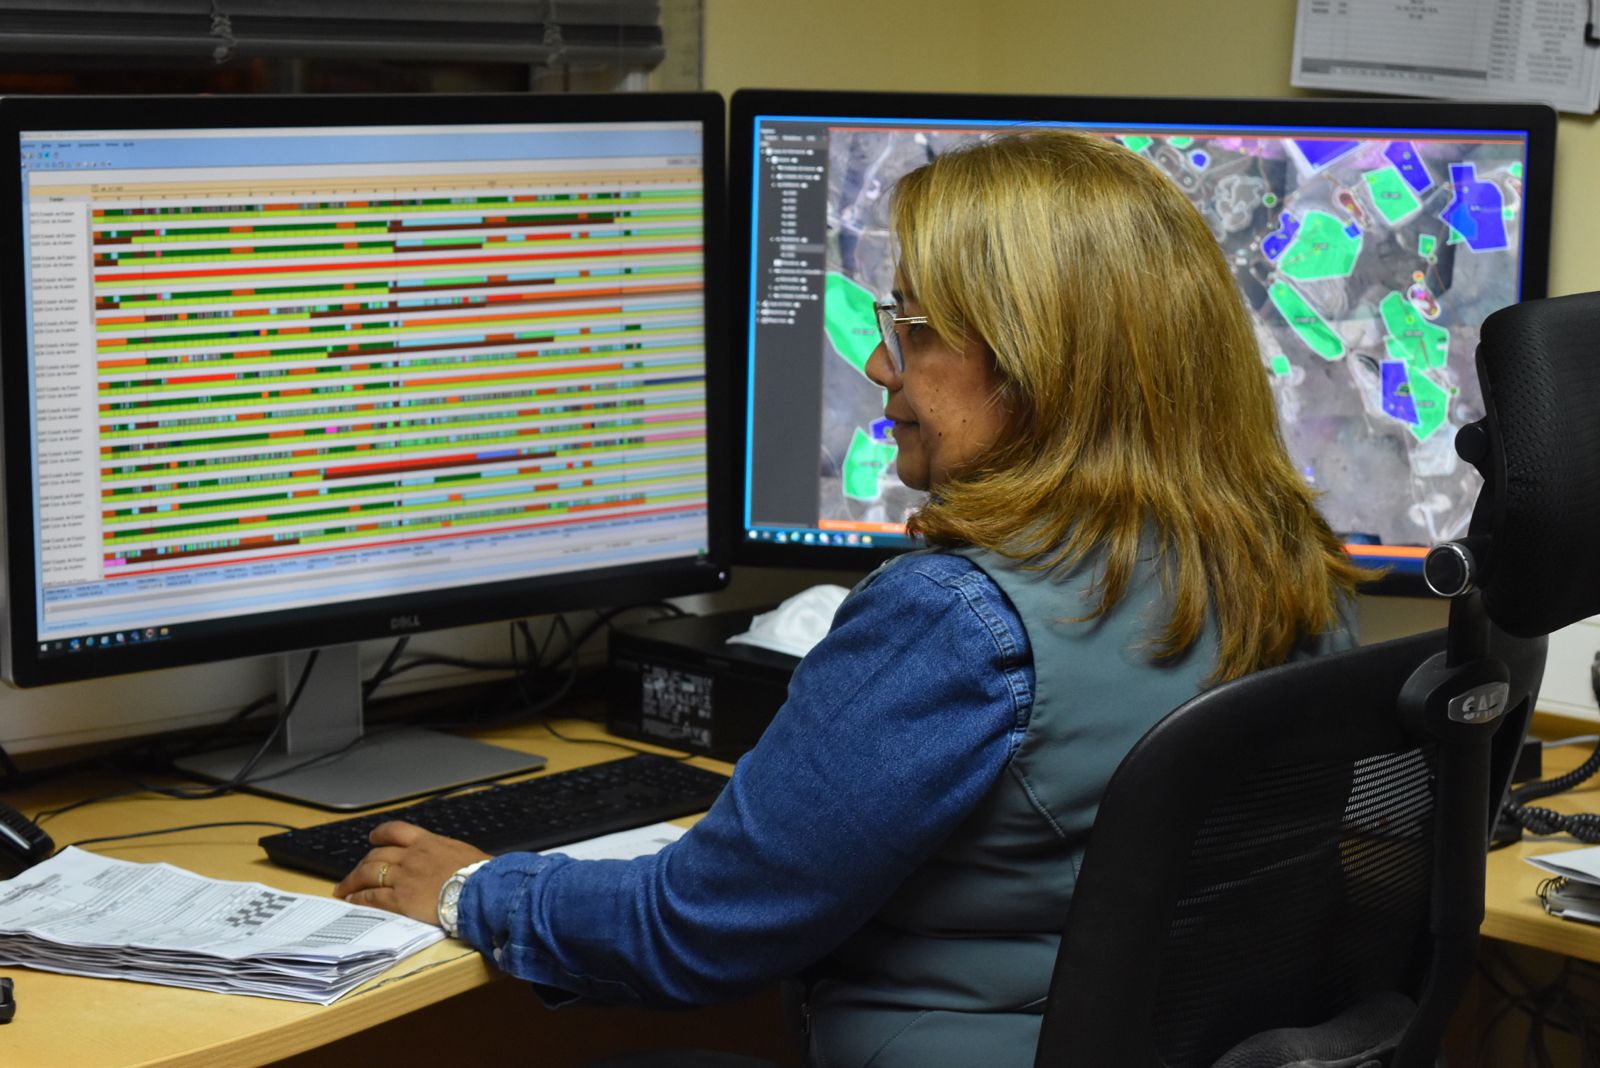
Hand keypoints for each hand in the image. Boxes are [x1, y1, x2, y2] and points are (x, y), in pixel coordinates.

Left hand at [332, 821, 490, 925]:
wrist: (482, 889)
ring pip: (369, 874)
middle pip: (377, 855)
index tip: (373, 838)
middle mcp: (411, 856)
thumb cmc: (481, 874)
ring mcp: (404, 877)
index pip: (396, 831)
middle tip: (353, 873)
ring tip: (343, 889)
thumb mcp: (463, 853)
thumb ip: (447, 854)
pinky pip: (373, 896)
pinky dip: (360, 898)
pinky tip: (352, 901)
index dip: (380, 834)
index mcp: (428, 842)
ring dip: (353, 881)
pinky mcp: (401, 899)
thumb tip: (450, 862)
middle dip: (361, 864)